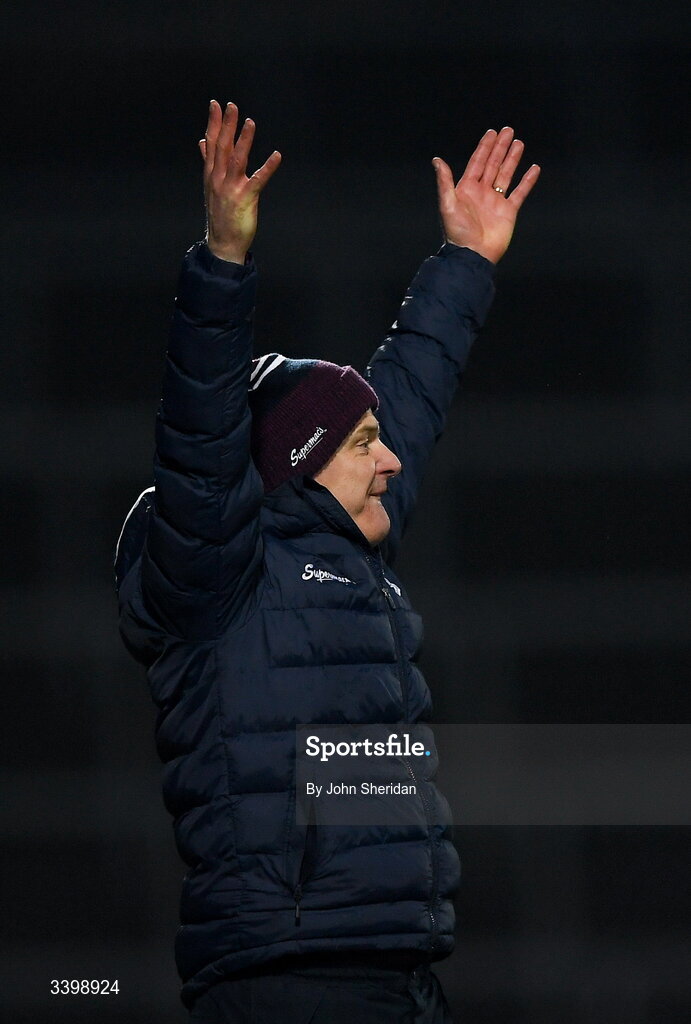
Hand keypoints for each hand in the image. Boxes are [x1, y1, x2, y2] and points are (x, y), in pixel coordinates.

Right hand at [199, 100, 281, 262]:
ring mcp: (231, 188)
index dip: (214, 123)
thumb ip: (208, 161)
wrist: (222, 243)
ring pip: (236, 159)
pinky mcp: (245, 198)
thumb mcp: (210, 186)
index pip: (211, 143)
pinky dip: (268, 167)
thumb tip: (201, 141)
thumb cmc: (219, 214)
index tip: (215, 104)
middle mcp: (219, 178)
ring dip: (243, 140)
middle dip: (226, 125)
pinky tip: (276, 155)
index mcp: (211, 174)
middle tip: (231, 106)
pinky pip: (258, 180)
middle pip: (222, 147)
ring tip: (250, 122)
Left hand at [432, 127, 539, 263]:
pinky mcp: (508, 212)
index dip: (484, 147)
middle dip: (500, 147)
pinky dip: (527, 181)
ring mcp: (496, 201)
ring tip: (519, 143)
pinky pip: (520, 192)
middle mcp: (482, 193)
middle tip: (508, 130)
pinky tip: (534, 168)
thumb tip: (437, 159)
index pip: (477, 162)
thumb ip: (445, 182)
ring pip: (506, 175)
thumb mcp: (447, 204)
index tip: (491, 133)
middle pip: (492, 164)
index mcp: (467, 189)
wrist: (473, 255)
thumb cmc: (457, 232)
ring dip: (512, 159)